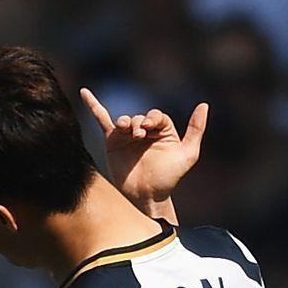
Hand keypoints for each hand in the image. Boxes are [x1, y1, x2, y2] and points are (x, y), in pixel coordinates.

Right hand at [80, 88, 206, 209]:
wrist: (146, 196)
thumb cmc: (168, 178)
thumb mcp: (188, 154)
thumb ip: (196, 130)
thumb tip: (204, 104)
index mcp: (162, 131)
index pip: (156, 116)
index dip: (153, 118)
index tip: (150, 128)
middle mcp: (145, 131)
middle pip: (140, 117)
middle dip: (139, 123)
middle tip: (139, 136)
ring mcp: (127, 136)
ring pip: (124, 120)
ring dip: (126, 122)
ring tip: (128, 131)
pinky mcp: (111, 142)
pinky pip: (101, 120)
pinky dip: (93, 105)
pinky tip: (84, 92)